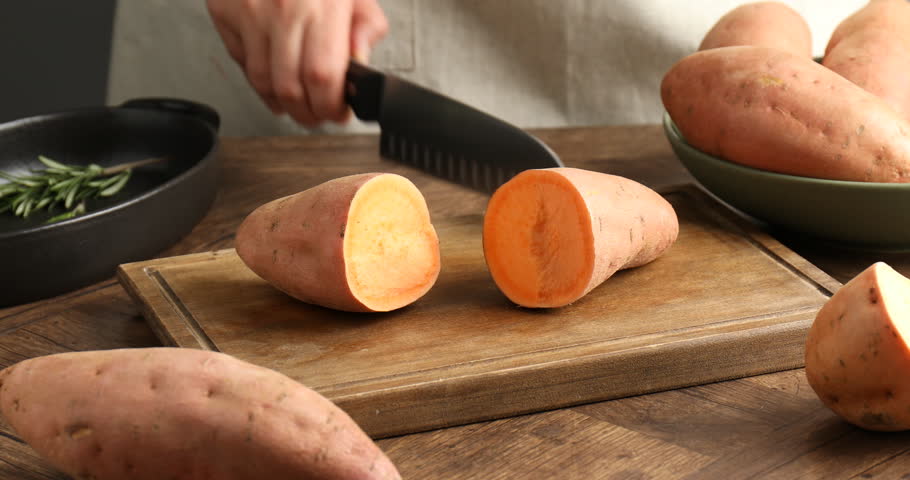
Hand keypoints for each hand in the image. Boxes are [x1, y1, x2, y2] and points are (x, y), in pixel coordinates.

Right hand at [206, 0, 387, 126]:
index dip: (330, 106)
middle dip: (308, 114)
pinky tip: (275, 80)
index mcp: (322, 6)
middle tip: (319, 116)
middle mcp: (283, 11)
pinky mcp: (225, 13)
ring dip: (283, 104)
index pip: (322, 77)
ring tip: (298, 105)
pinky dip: (259, 81)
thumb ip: (365, 27)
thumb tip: (360, 65)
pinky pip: (241, 62)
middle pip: (290, 88)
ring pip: (262, 82)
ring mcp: (250, 14)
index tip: (339, 113)